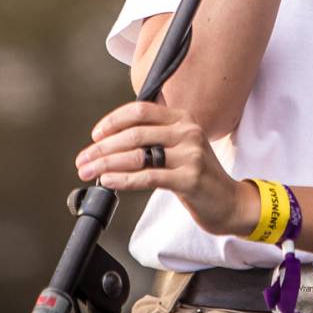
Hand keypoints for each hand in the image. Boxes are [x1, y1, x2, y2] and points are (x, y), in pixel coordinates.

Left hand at [74, 101, 258, 236]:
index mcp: (182, 118)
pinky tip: (109, 182)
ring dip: (106, 164)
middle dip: (102, 148)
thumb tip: (110, 141)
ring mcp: (190, 154)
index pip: (140, 110)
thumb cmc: (198, 175)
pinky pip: (148, 176)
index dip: (113, 121)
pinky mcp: (189, 178)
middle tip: (83, 159)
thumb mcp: (180, 147)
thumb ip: (154, 138)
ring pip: (137, 154)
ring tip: (89, 172)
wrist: (229, 202)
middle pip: (134, 133)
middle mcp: (187, 131)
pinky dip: (123, 179)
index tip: (95, 135)